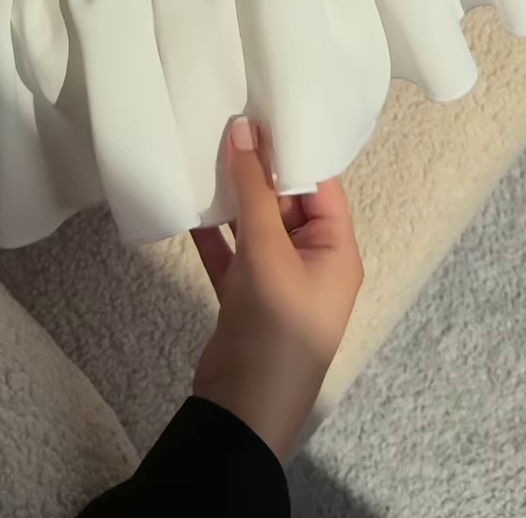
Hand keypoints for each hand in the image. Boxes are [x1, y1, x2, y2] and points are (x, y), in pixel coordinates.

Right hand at [190, 119, 362, 461]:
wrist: (241, 416)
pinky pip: (230, 252)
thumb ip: (254, 191)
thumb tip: (244, 129)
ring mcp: (277, 282)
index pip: (320, 184)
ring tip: (202, 150)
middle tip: (224, 121)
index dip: (292, 148)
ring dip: (231, 197)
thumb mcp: (267, 254)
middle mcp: (312, 262)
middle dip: (256, 169)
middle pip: (285, 201)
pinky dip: (212, 230)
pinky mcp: (244, 298)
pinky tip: (188, 201)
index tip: (261, 109)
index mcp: (337, 251)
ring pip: (254, 225)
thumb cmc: (273, 331)